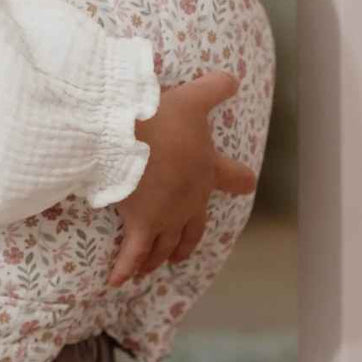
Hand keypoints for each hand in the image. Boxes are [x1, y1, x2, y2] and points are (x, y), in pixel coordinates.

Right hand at [108, 71, 255, 286]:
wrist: (127, 135)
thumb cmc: (162, 118)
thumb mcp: (192, 97)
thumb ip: (215, 87)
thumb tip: (233, 79)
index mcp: (208, 170)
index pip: (237, 179)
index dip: (240, 179)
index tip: (245, 183)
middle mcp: (191, 200)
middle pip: (195, 227)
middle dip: (188, 239)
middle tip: (183, 252)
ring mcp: (165, 216)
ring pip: (167, 245)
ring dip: (160, 255)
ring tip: (151, 265)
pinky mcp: (139, 224)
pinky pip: (132, 254)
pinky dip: (125, 269)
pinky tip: (117, 282)